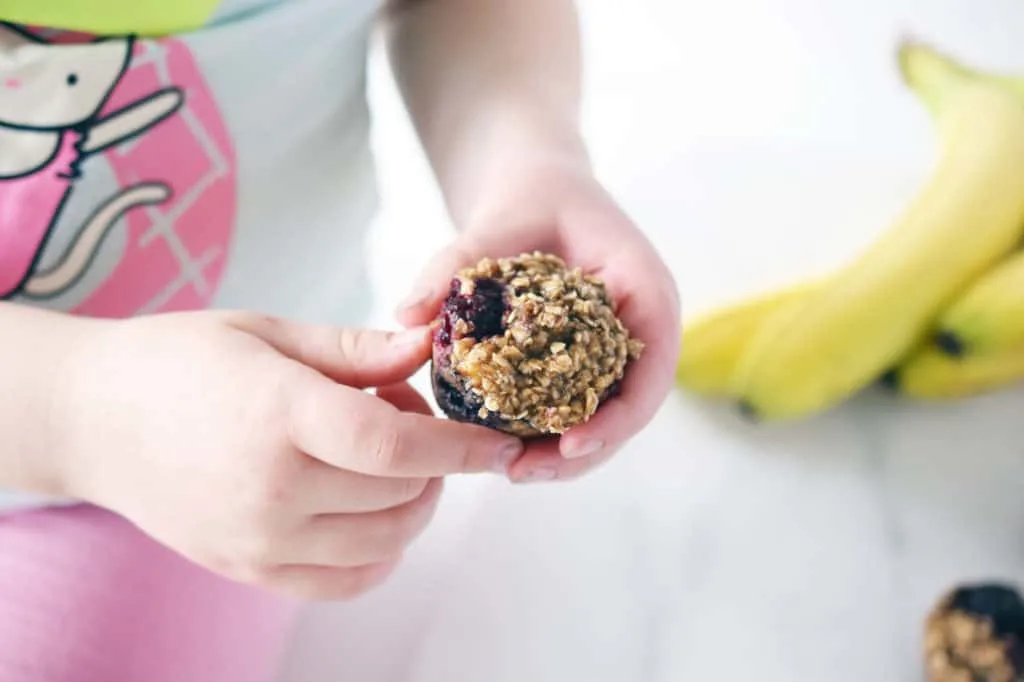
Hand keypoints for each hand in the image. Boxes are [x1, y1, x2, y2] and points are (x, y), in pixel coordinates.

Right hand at [54, 311, 522, 599]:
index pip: (394, 445)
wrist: (94, 418)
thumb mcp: (269, 333)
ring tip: (384, 455)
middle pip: (399, 491)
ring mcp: (258, 539)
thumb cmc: (180, 361)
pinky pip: (345, 581)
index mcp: (277, 414)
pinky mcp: (248, 568)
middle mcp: (270, 488)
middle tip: (406, 412)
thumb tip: (427, 347)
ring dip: (414, 501)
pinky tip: (371, 507)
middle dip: (434, 457)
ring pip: (384, 541)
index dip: (460, 446)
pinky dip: (381, 551)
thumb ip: (356, 350)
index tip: (500, 441)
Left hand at [397, 152, 679, 482]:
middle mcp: (641, 325)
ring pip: (605, 415)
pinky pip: (578, 403)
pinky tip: (506, 448)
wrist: (538, 189)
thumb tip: (406, 316)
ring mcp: (618, 347)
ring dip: (564, 453)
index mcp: (643, 286)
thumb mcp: (494, 221)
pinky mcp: (589, 359)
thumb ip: (455, 264)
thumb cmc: (529, 196)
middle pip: (629, 407)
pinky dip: (548, 430)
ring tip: (509, 472)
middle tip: (521, 473)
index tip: (568, 443)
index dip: (619, 416)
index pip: (652, 366)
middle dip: (582, 451)